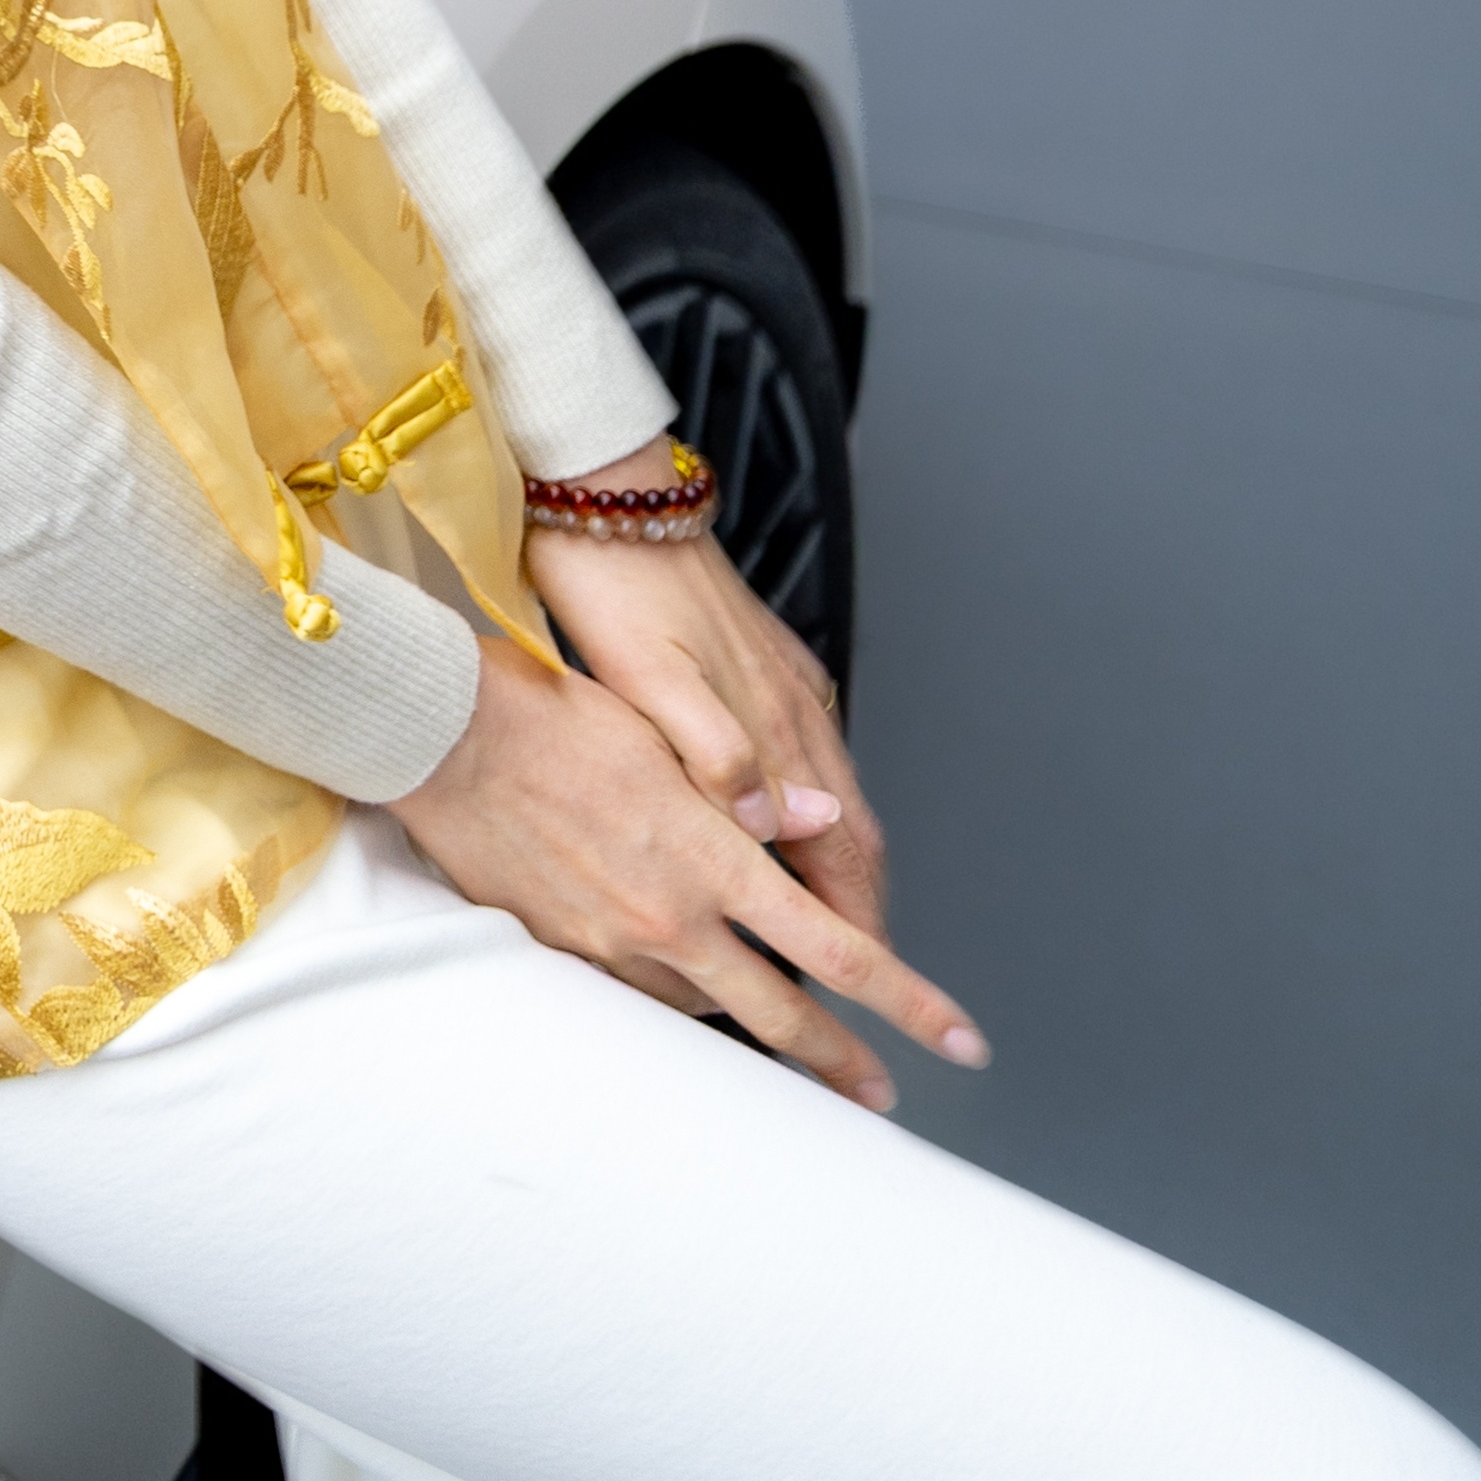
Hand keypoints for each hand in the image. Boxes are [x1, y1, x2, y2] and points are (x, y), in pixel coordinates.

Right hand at [391, 632, 988, 1114]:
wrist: (442, 738)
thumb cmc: (557, 716)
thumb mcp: (671, 736)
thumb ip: (754, 791)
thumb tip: (819, 822)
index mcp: (716, 863)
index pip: (839, 952)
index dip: (909, 1002)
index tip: (962, 1040)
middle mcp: (673, 920)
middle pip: (784, 1015)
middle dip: (843, 1062)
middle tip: (882, 1096)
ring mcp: (614, 945)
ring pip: (706, 1007)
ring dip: (746, 1018)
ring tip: (773, 1025)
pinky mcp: (561, 953)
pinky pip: (636, 994)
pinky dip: (671, 993)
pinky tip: (676, 981)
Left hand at [528, 504, 892, 952]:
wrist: (610, 500)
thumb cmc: (611, 588)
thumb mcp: (646, 680)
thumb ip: (716, 754)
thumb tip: (780, 824)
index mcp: (768, 726)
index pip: (838, 851)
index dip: (854, 923)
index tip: (868, 979)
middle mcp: (793, 712)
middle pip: (854, 835)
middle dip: (865, 910)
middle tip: (870, 976)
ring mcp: (787, 688)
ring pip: (839, 799)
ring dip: (846, 867)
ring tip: (838, 925)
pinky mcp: (769, 667)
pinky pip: (817, 760)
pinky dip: (822, 814)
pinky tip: (798, 826)